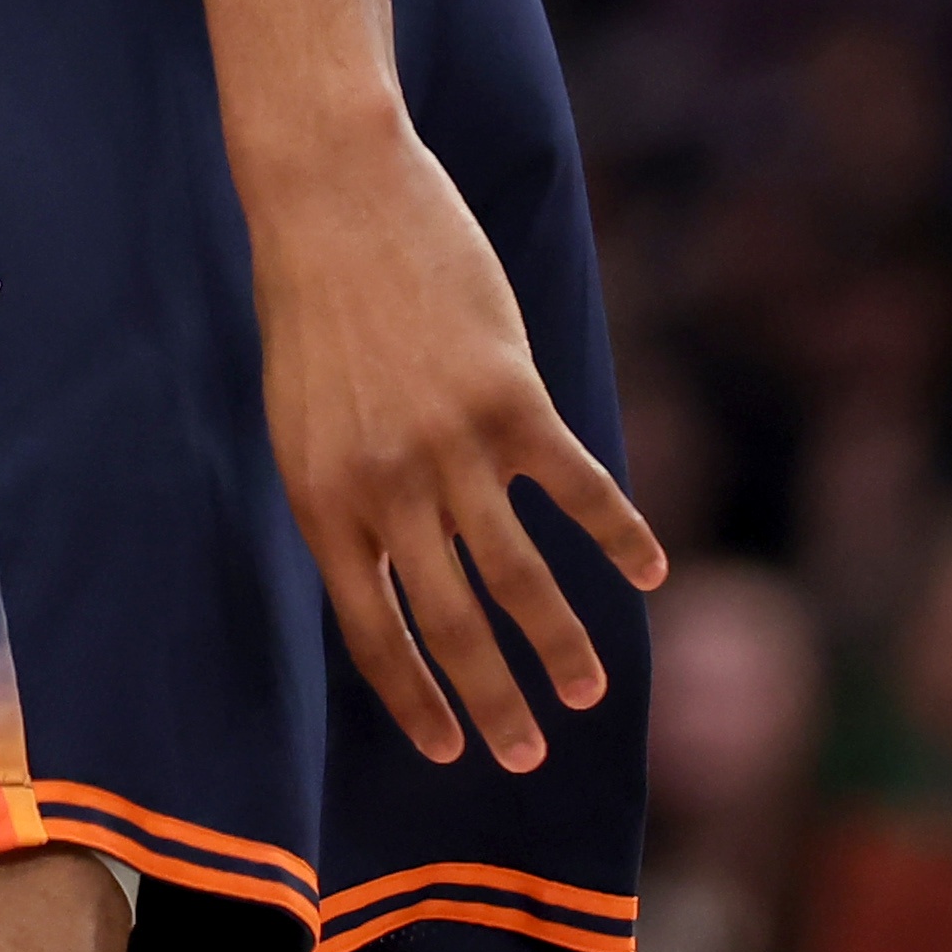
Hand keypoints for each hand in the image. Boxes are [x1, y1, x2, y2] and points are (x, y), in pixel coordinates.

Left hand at [249, 122, 669, 771]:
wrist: (332, 196)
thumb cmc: (312, 304)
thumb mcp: (303, 417)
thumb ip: (350, 493)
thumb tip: (408, 565)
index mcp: (322, 500)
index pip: (373, 631)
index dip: (415, 698)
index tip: (449, 750)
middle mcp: (384, 488)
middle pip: (450, 622)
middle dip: (493, 700)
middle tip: (529, 756)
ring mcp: (449, 445)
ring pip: (518, 572)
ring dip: (560, 639)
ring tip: (591, 692)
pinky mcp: (508, 396)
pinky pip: (574, 486)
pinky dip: (616, 533)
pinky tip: (648, 573)